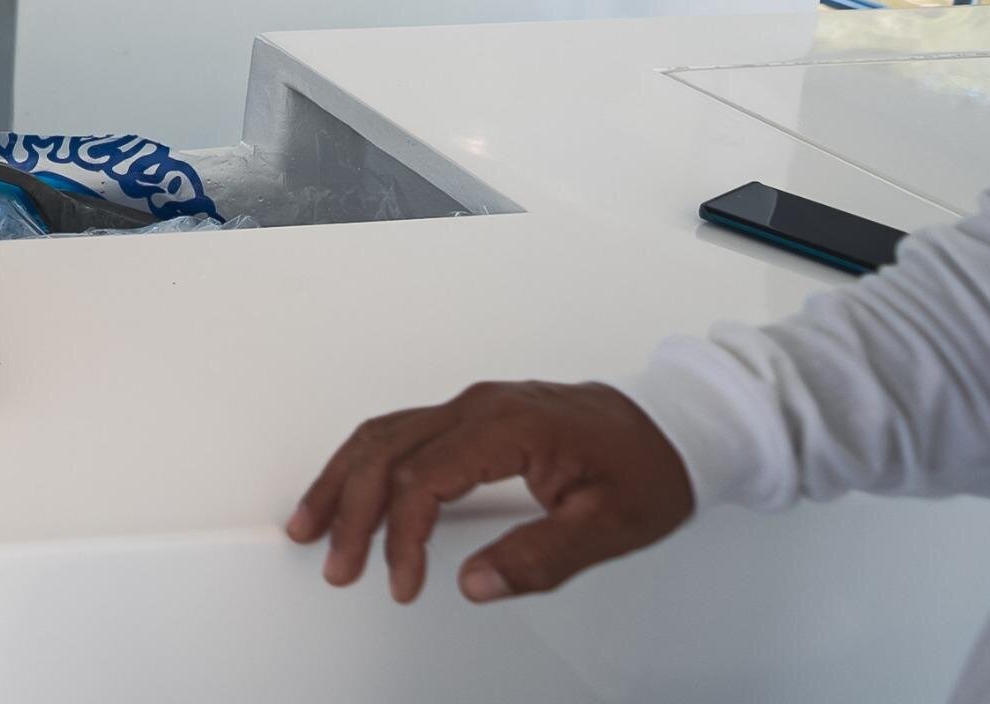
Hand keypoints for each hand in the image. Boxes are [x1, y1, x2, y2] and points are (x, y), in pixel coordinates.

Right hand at [286, 381, 692, 604]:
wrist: (676, 425)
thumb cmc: (648, 470)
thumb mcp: (609, 526)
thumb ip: (541, 558)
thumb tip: (474, 584)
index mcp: (509, 427)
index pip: (426, 478)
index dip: (403, 536)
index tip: (401, 583)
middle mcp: (480, 406)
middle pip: (388, 450)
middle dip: (352, 509)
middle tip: (335, 563)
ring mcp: (474, 405)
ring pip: (385, 434)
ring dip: (344, 479)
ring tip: (313, 524)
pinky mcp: (474, 414)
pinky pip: (403, 431)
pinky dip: (367, 462)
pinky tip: (351, 490)